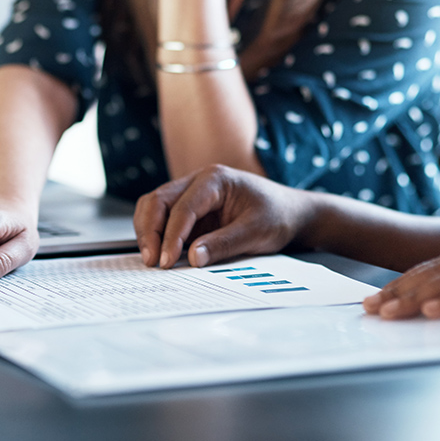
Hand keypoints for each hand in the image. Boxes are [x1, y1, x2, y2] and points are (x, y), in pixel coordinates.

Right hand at [134, 164, 310, 268]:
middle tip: (153, 261)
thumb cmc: (278, 215)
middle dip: (150, 231)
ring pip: (154, 206)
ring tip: (152, 259)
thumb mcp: (257, 232)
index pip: (183, 207)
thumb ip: (224, 244)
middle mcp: (198, 181)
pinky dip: (157, 234)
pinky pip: (163, 218)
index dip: (171, 236)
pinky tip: (161, 254)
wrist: (291, 212)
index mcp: (215, 179)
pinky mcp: (190, 210)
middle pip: (158, 200)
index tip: (167, 261)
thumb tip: (192, 258)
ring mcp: (192, 194)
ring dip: (148, 232)